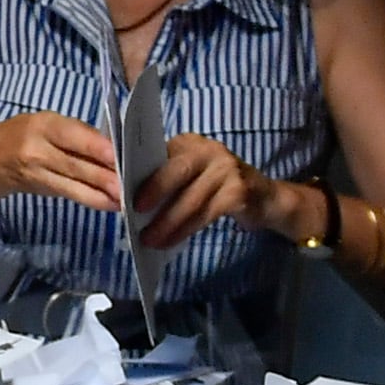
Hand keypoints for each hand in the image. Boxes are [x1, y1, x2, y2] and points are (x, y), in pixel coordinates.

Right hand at [0, 110, 120, 216]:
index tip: (117, 156)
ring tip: (123, 199)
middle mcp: (38, 150)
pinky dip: (92, 199)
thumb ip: (78, 133)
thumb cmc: (28, 133)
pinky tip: (110, 203)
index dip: (95, 147)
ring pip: (74, 185)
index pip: (72, 135)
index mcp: (44, 125)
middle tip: (126, 185)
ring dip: (100, 194)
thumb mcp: (48, 122)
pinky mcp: (44, 190)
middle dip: (103, 176)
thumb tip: (114, 147)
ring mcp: (39, 174)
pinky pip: (71, 194)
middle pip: (75, 164)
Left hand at [137, 132, 278, 250]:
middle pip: (177, 170)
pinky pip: (205, 214)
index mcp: (190, 143)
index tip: (120, 190)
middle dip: (154, 191)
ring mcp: (227, 169)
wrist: (264, 198)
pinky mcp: (239, 192)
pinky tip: (170, 241)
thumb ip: (166, 180)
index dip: (139, 173)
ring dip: (167, 222)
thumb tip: (129, 200)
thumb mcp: (191, 176)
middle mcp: (209, 150)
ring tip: (148, 240)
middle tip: (132, 212)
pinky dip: (185, 230)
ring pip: (190, 199)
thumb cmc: (216, 187)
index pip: (161, 155)